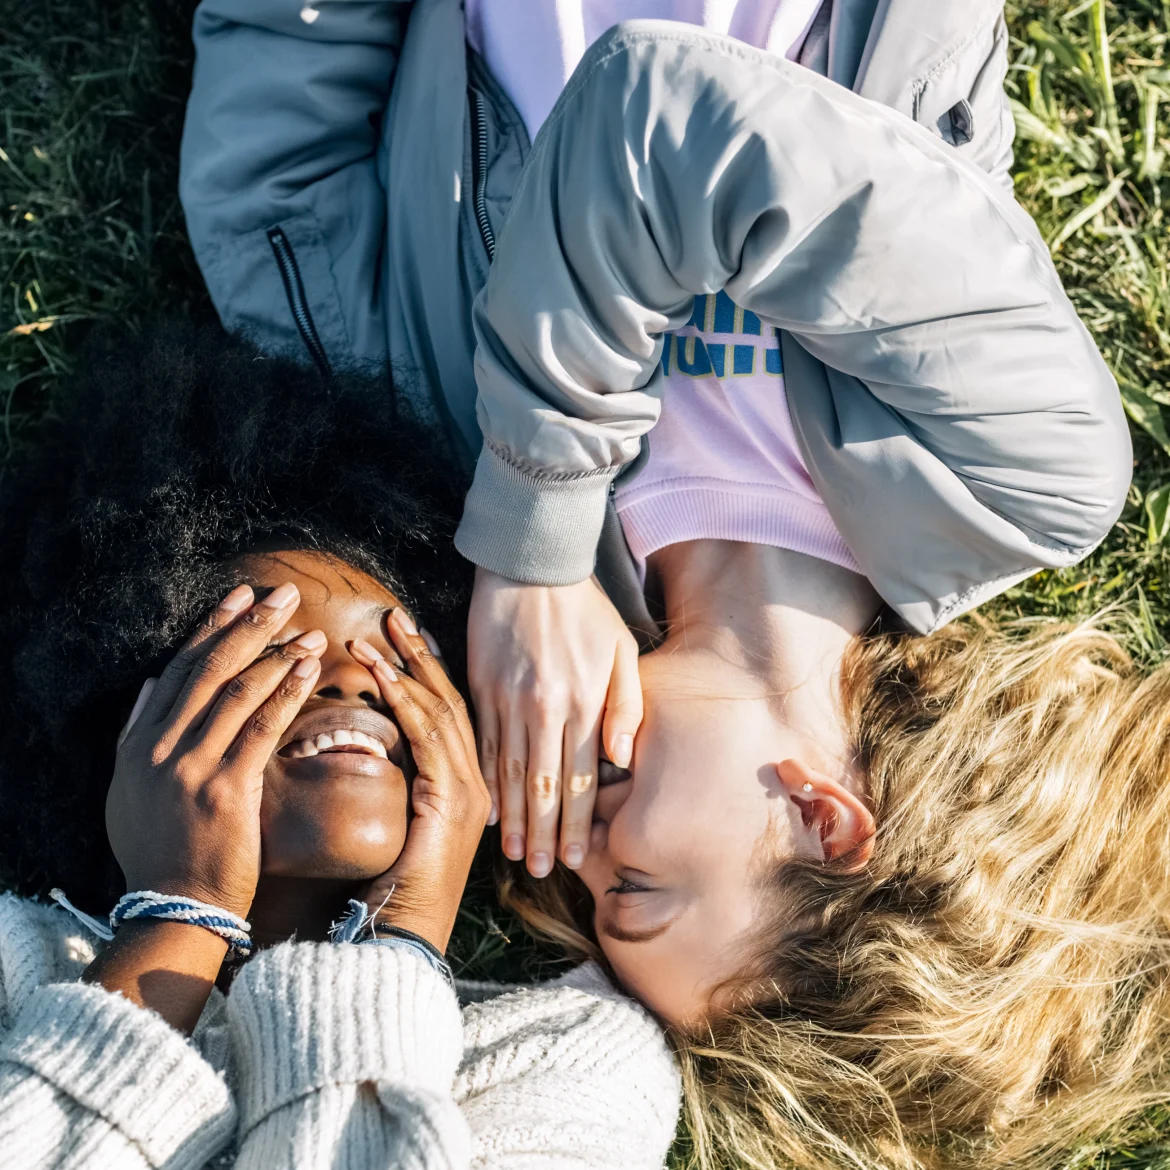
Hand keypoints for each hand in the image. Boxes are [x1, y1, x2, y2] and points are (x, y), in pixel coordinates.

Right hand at [106, 582, 323, 918]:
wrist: (175, 907)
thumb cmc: (160, 851)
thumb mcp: (129, 791)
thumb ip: (137, 733)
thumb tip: (151, 683)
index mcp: (140, 745)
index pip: (180, 669)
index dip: (212, 628)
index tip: (241, 596)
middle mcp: (161, 749)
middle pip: (211, 669)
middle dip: (250, 624)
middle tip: (284, 594)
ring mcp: (192, 767)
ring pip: (239, 691)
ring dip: (278, 654)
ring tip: (310, 631)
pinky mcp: (227, 789)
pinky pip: (262, 727)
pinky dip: (287, 692)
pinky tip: (309, 669)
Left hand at [350, 609, 490, 952]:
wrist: (401, 939)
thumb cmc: (390, 893)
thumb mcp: (398, 829)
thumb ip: (400, 788)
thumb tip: (373, 752)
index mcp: (466, 789)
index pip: (450, 716)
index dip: (428, 673)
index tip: (405, 637)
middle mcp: (477, 784)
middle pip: (451, 703)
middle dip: (421, 657)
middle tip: (396, 617)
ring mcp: (469, 791)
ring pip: (440, 711)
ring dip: (407, 668)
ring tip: (380, 632)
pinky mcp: (451, 799)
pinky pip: (427, 736)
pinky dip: (402, 700)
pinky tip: (381, 673)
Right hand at [467, 569, 641, 877]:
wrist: (530, 565)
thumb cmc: (585, 608)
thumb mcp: (621, 650)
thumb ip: (625, 705)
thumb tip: (622, 758)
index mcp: (581, 702)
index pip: (579, 779)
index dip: (576, 823)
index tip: (574, 857)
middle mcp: (543, 708)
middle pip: (542, 786)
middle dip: (542, 834)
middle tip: (539, 871)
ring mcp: (507, 700)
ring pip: (509, 772)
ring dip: (512, 818)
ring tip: (512, 854)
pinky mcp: (481, 687)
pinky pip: (482, 744)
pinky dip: (486, 780)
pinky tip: (487, 809)